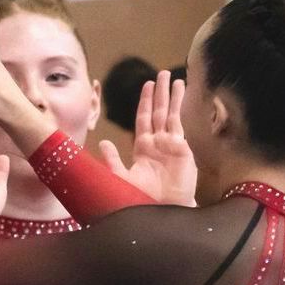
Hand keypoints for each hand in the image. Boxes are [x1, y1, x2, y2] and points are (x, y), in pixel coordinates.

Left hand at [99, 74, 196, 205]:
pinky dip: (179, 105)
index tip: (146, 86)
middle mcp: (157, 143)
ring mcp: (170, 143)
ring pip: (169, 113)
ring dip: (170, 95)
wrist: (164, 210)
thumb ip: (113, 161)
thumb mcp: (122, 179)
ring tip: (172, 77)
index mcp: (143, 148)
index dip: (145, 103)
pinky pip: (179, 121)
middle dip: (158, 93)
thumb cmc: (142, 200)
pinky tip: (181, 90)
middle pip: (157, 112)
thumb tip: (102, 142)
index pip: (143, 119)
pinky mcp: (181, 146)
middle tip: (160, 74)